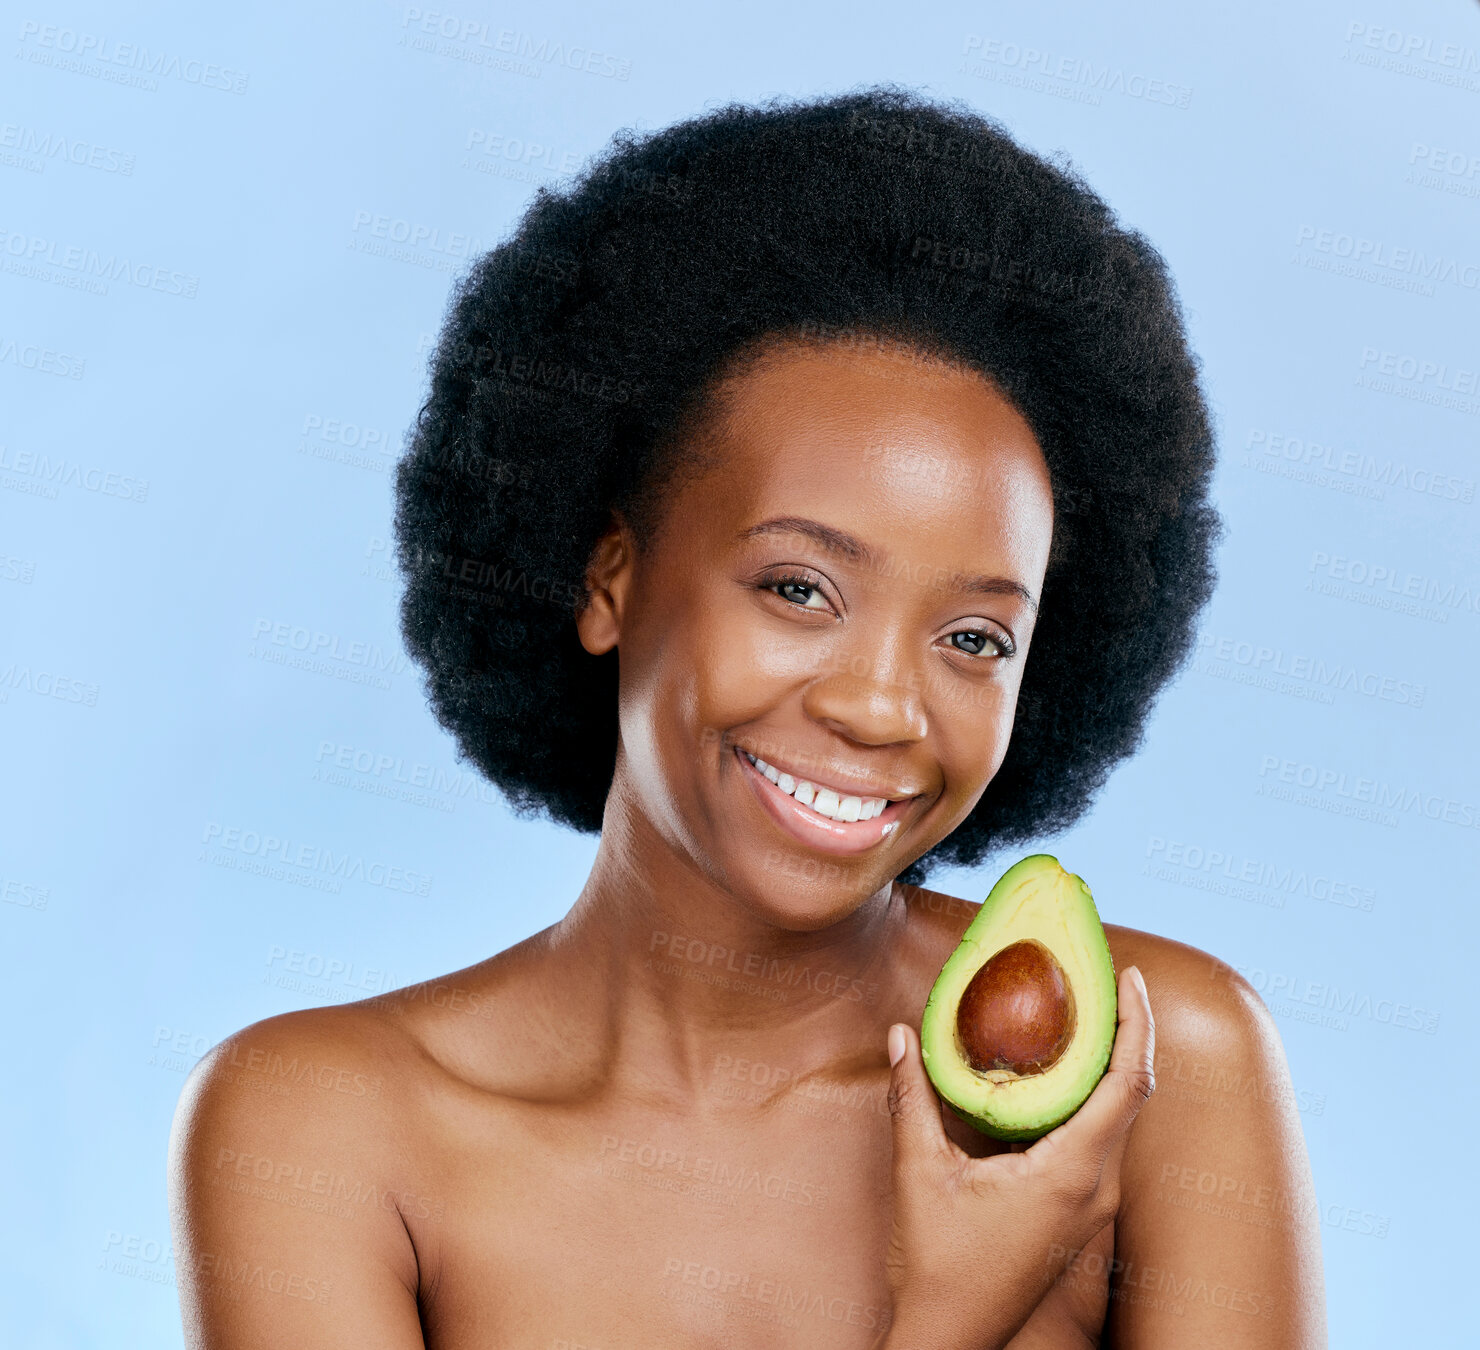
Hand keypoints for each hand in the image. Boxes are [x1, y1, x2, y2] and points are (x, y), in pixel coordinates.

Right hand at [877, 965, 1155, 1349]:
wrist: (953, 1338)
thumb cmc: (940, 1265)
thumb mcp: (921, 1173)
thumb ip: (913, 1099)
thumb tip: (902, 1036)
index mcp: (1071, 1173)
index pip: (1125, 1083)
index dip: (1134, 1024)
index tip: (1129, 976)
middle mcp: (1096, 1188)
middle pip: (1133, 1094)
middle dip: (1127, 1031)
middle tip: (1107, 981)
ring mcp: (1093, 1204)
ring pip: (1120, 1118)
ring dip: (1111, 1063)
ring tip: (1089, 1015)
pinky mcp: (1080, 1212)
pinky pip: (1103, 1139)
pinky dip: (1094, 1096)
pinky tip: (1064, 1074)